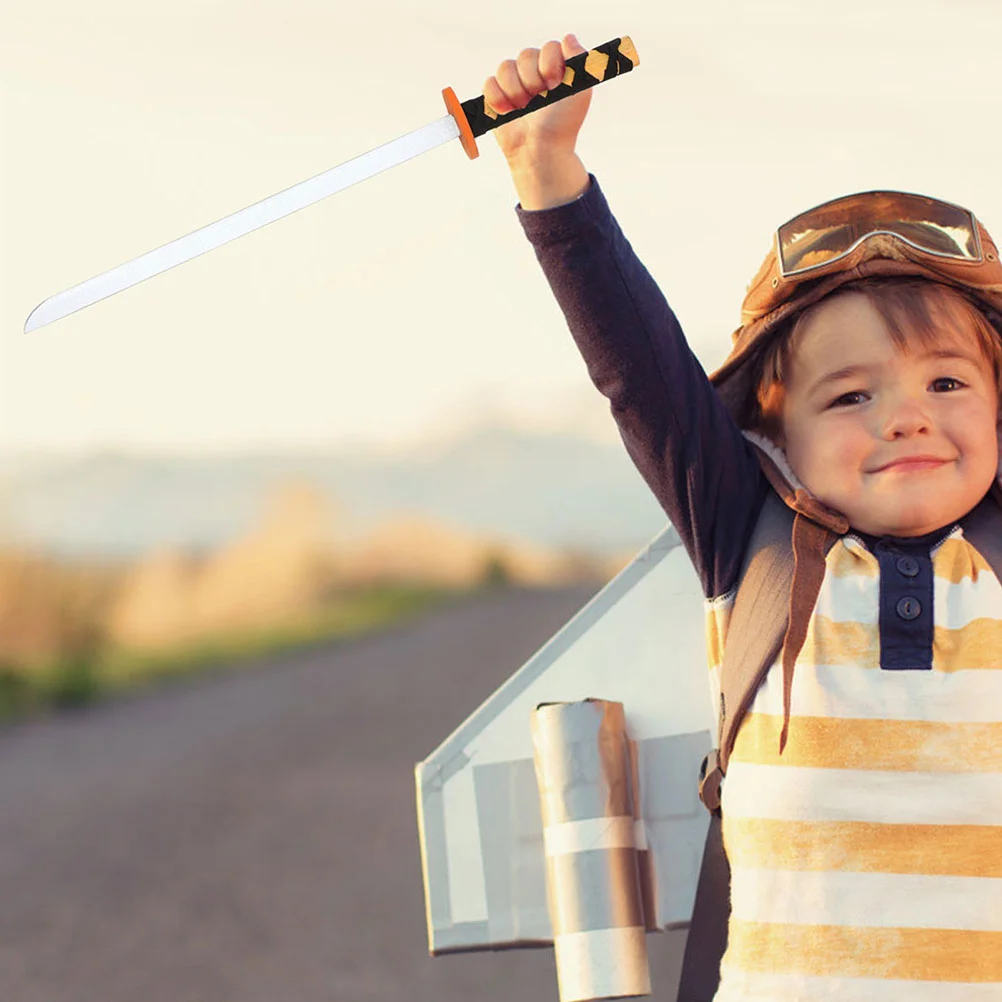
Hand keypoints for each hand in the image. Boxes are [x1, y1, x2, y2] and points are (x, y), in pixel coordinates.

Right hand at [483, 35, 590, 208]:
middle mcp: (535, 72)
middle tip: (538, 102)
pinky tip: (507, 112)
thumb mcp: (580, 92)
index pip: (549, 47)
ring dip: (514, 91)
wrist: (539, 151)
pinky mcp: (496, 96)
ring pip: (505, 67)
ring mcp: (515, 83)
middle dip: (531, 81)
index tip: (554, 84)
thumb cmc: (562, 125)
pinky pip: (489, 83)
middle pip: (526, 55)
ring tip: (522, 109)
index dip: (549, 64)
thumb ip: (579, 61)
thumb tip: (568, 37)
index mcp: (556, 68)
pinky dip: (497, 98)